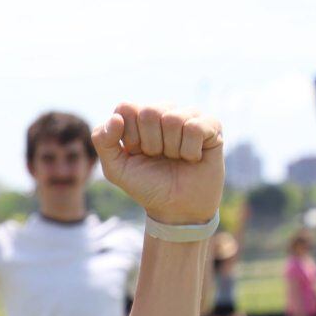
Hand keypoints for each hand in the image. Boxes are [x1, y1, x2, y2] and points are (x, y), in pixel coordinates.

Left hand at [93, 104, 223, 225]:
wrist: (176, 207)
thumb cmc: (146, 185)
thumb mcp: (115, 169)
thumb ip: (103, 142)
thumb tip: (116, 117)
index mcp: (138, 118)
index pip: (126, 108)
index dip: (129, 135)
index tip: (135, 152)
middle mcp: (163, 112)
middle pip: (150, 111)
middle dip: (150, 143)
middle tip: (157, 156)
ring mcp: (188, 116)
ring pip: (173, 119)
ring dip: (171, 148)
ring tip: (175, 158)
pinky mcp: (211, 125)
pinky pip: (195, 127)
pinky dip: (190, 150)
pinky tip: (192, 158)